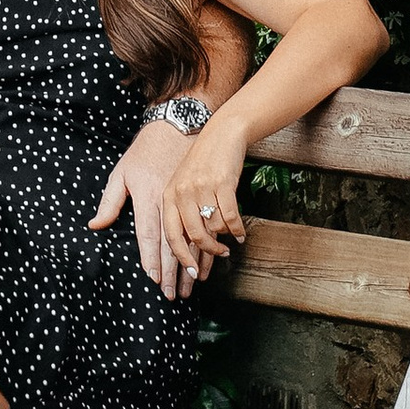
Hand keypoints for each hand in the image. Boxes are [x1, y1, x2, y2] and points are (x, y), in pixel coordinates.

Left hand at [89, 116, 225, 295]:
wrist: (181, 123)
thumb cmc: (147, 149)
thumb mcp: (122, 171)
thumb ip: (110, 201)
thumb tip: (94, 225)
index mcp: (146, 195)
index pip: (147, 234)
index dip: (150, 258)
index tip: (153, 278)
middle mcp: (168, 198)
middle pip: (170, 241)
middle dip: (171, 270)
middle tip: (172, 294)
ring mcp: (190, 195)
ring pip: (192, 236)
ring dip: (194, 262)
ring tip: (193, 284)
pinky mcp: (208, 190)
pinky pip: (212, 223)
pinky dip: (213, 243)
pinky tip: (214, 259)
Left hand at [160, 119, 250, 279]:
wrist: (221, 133)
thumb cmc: (202, 163)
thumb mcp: (182, 185)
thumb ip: (182, 214)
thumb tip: (190, 248)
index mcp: (169, 195)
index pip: (171, 235)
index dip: (181, 258)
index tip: (191, 274)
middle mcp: (182, 192)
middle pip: (195, 236)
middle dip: (208, 254)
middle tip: (218, 258)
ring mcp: (202, 187)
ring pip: (215, 228)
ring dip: (224, 238)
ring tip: (229, 242)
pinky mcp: (222, 183)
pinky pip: (231, 217)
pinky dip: (237, 230)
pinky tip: (240, 234)